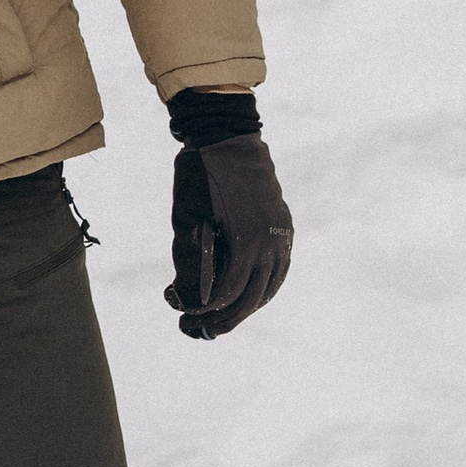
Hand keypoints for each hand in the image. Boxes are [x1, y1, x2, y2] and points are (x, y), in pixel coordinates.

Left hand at [165, 135, 292, 338]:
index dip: (201, 310)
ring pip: (268, 290)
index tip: (180, 313)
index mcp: (246, 241)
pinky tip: (244, 298)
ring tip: (217, 319)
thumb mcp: (185, 220)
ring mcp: (282, 236)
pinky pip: (278, 272)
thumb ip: (188, 264)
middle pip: (249, 300)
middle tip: (194, 329)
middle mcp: (271, 243)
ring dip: (243, 309)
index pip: (225, 294)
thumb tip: (186, 300)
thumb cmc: (200, 176)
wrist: (228, 137)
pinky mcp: (285, 229)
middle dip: (221, 320)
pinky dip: (261, 290)